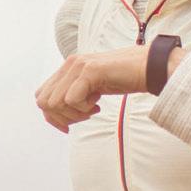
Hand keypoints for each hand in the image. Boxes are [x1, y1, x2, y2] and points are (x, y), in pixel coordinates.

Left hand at [34, 46, 150, 131]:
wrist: (150, 67)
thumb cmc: (123, 79)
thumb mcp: (92, 88)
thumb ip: (73, 94)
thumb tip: (55, 116)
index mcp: (66, 69)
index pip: (41, 97)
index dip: (52, 117)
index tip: (69, 126)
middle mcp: (69, 65)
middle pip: (44, 103)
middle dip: (63, 117)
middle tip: (85, 115)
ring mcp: (78, 66)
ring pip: (55, 102)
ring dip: (74, 114)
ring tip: (93, 108)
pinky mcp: (90, 71)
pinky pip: (71, 99)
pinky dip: (83, 108)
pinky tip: (98, 103)